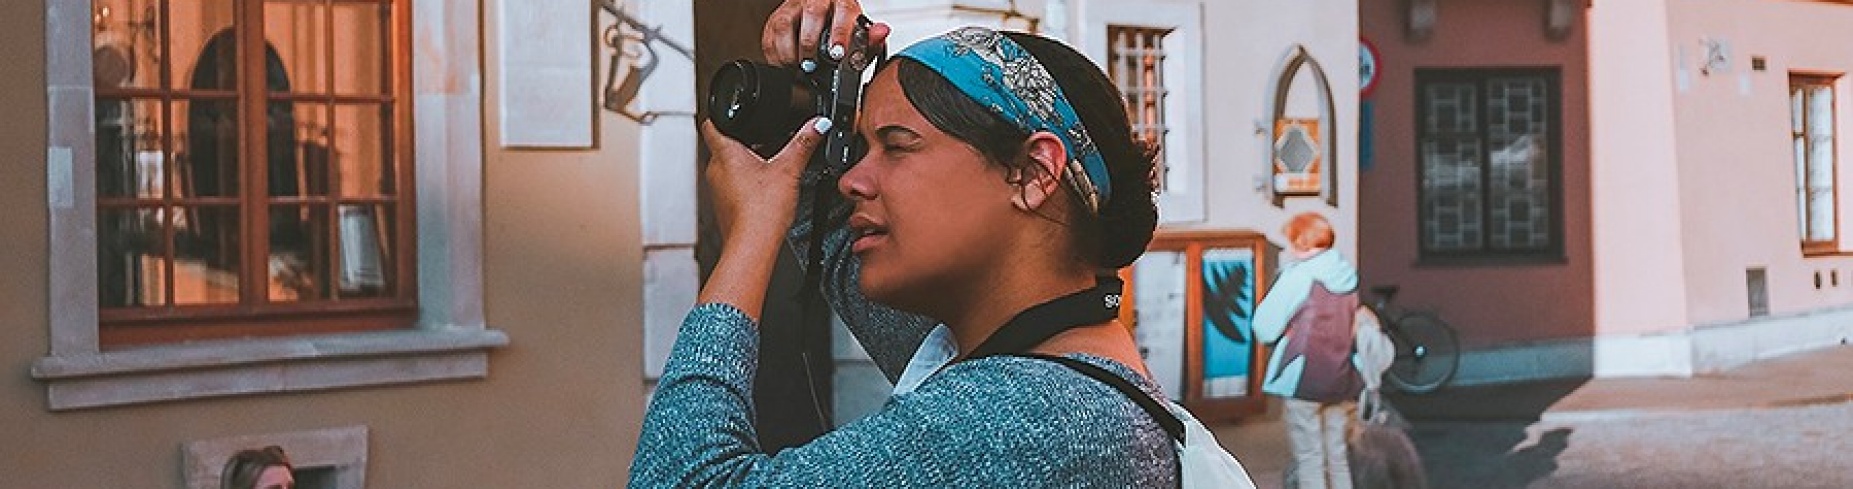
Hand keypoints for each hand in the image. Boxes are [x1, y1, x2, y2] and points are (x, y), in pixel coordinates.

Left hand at [696, 117, 830, 320]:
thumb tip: (817, 124)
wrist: (752, 246)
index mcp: (725, 154)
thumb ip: (804, 143)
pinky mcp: (725, 207)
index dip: (722, 114)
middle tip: (764, 140)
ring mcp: (718, 190)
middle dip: (743, 141)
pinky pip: (733, 188)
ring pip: (729, 168)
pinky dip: (747, 184)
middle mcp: (716, 171)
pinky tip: (765, 190)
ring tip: (769, 165)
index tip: (733, 112)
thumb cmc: (761, 211)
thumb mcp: (789, 169)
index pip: (712, 124)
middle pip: (724, 146)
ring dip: (746, 164)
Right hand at [761, 0, 891, 67]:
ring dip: (790, 51)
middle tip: (812, 65)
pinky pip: (770, 35)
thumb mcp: (858, 34)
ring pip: (784, 24)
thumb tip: (882, 32)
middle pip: (811, 13)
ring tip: (798, 68)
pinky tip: (785, 65)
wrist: (823, 17)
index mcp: (841, 1)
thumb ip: (871, 37)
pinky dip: (776, 55)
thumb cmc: (841, 28)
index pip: (842, 10)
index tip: (837, 53)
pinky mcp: (775, 19)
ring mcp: (793, 7)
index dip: (839, 32)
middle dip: (810, 43)